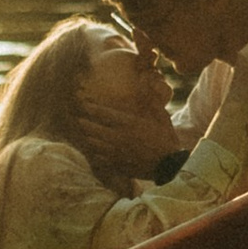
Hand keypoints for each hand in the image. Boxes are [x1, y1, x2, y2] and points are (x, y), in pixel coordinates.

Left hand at [75, 69, 178, 183]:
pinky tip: (93, 151)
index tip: (83, 103)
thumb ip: (152, 101)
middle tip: (78, 119)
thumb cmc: (166, 139)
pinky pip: (98, 158)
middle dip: (84, 123)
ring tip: (84, 133)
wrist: (169, 165)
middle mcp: (117, 137)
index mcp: (127, 123)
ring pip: (93, 143)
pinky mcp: (116, 165)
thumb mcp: (161, 117)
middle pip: (92, 128)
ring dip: (88, 137)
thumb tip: (150, 82)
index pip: (103, 113)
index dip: (90, 107)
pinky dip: (94, 153)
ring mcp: (115, 152)